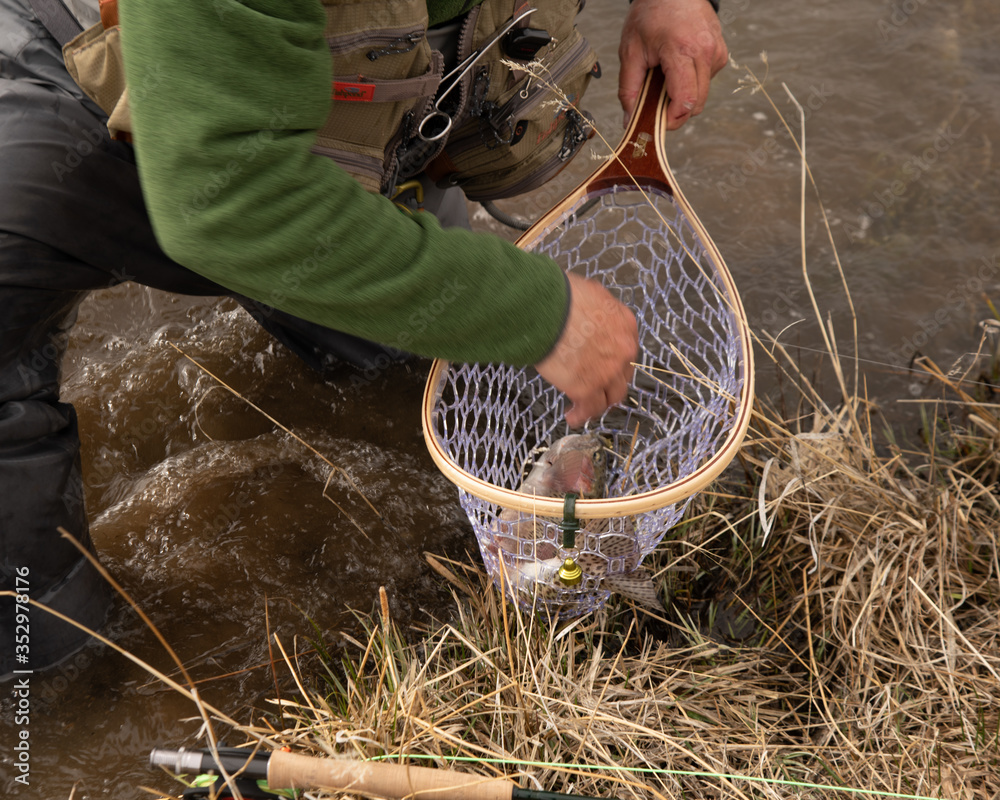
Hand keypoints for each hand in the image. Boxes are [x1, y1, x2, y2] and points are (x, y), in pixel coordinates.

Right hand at [535, 273, 637, 426]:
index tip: (605, 364)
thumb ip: (599, 310)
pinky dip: (580, 414)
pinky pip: (589, 409)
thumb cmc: (561, 297)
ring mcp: (607, 372)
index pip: (627, 349)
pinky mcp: (587, 388)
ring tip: (585, 407)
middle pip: (623, 375)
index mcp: (626, 324)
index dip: (615, 359)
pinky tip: (572, 416)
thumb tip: (590, 314)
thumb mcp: (592, 294)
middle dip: (610, 383)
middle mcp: (623, 351)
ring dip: (599, 403)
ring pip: (610, 396)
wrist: (545, 311)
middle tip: (597, 387)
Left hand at [619, 0, 727, 130]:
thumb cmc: (649, 16)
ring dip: (683, 97)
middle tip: (655, 105)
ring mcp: (716, 53)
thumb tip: (628, 121)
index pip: (686, 100)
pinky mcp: (720, 54)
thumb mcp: (630, 51)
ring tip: (665, 78)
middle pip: (696, 104)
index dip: (672, 120)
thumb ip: (628, 89)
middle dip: (676, 112)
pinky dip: (691, 84)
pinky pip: (706, 82)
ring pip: (702, 96)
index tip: (657, 123)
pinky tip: (678, 68)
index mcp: (682, 51)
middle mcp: (705, 52)